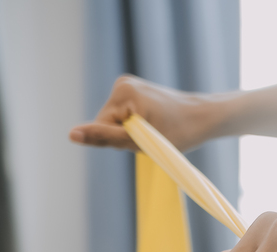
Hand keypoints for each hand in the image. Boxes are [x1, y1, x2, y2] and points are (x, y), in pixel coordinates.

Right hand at [69, 75, 217, 150]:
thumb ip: (104, 138)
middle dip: (126, 137)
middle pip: (108, 124)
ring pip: (116, 123)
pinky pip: (125, 117)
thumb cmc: (180, 132)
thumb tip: (71, 135)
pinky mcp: (135, 91)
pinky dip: (137, 126)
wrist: (205, 117)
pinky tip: (155, 123)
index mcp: (122, 92)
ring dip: (132, 133)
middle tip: (153, 136)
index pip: (102, 128)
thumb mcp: (141, 141)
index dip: (122, 141)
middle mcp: (122, 84)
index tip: (146, 138)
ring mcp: (129, 86)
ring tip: (156, 130)